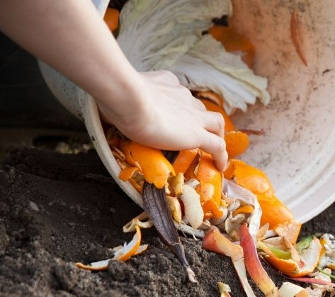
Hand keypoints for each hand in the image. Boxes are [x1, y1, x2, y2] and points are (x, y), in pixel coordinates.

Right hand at [97, 70, 228, 169]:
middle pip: (200, 109)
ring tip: (214, 152)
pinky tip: (221, 166)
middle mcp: (183, 96)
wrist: (128, 97)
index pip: (180, 93)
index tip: (175, 116)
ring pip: (216, 124)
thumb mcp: (119, 91)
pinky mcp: (196, 134)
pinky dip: (222, 157)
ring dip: (217, 136)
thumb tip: (103, 106)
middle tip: (195, 135)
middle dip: (201, 121)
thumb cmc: (117, 94)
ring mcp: (193, 116)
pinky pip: (218, 146)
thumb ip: (119, 97)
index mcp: (167, 83)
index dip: (181, 106)